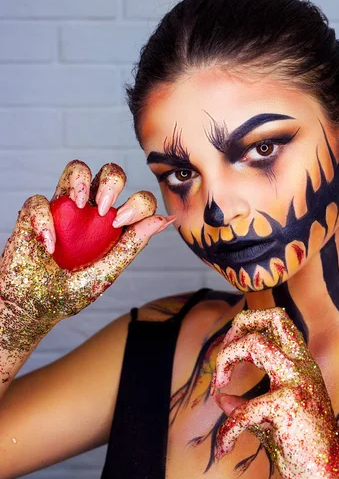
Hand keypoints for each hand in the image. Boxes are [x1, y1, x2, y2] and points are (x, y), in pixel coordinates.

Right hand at [0, 160, 173, 356]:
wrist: (33, 309)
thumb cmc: (70, 292)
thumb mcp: (104, 274)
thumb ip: (130, 247)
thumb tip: (164, 220)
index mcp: (114, 225)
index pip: (137, 200)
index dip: (138, 203)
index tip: (122, 223)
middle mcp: (91, 212)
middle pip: (110, 173)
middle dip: (112, 182)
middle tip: (105, 209)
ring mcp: (63, 209)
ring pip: (77, 169)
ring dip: (81, 179)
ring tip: (80, 204)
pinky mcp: (34, 215)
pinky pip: (39, 201)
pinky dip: (44, 219)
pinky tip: (50, 246)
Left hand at [212, 308, 338, 478]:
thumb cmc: (301, 451)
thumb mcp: (270, 421)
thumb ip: (247, 404)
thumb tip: (220, 397)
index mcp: (301, 365)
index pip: (277, 319)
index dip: (247, 325)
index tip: (229, 351)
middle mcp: (302, 366)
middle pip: (272, 316)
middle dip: (237, 327)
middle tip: (222, 357)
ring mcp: (298, 383)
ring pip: (255, 343)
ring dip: (225, 360)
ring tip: (217, 386)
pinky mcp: (289, 407)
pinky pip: (242, 409)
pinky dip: (226, 430)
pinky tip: (224, 447)